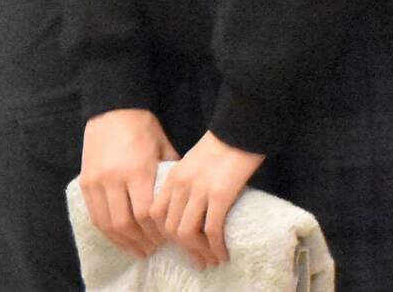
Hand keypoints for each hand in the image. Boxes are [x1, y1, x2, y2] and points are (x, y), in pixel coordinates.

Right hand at [80, 109, 177, 259]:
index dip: (156, 232)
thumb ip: (168, 180)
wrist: (113, 110)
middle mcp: (114, 178)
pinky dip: (107, 231)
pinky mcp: (85, 181)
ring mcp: (97, 180)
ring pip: (107, 223)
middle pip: (126, 222)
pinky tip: (118, 238)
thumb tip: (180, 207)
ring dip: (123, 241)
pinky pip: (94, 214)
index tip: (166, 240)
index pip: (145, 214)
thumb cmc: (144, 130)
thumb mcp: (164, 151)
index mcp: (137, 171)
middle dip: (141, 241)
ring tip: (137, 249)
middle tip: (153, 249)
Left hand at [151, 131, 263, 268]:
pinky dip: (216, 247)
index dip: (164, 235)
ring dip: (200, 252)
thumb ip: (184, 185)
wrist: (236, 132)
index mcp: (171, 178)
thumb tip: (187, 212)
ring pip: (188, 233)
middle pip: (170, 228)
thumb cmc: (217, 148)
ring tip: (212, 261)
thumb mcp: (190, 165)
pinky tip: (223, 254)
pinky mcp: (219, 195)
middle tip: (198, 261)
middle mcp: (180, 187)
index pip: (155, 214)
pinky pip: (212, 230)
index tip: (179, 245)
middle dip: (184, 250)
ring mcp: (198, 192)